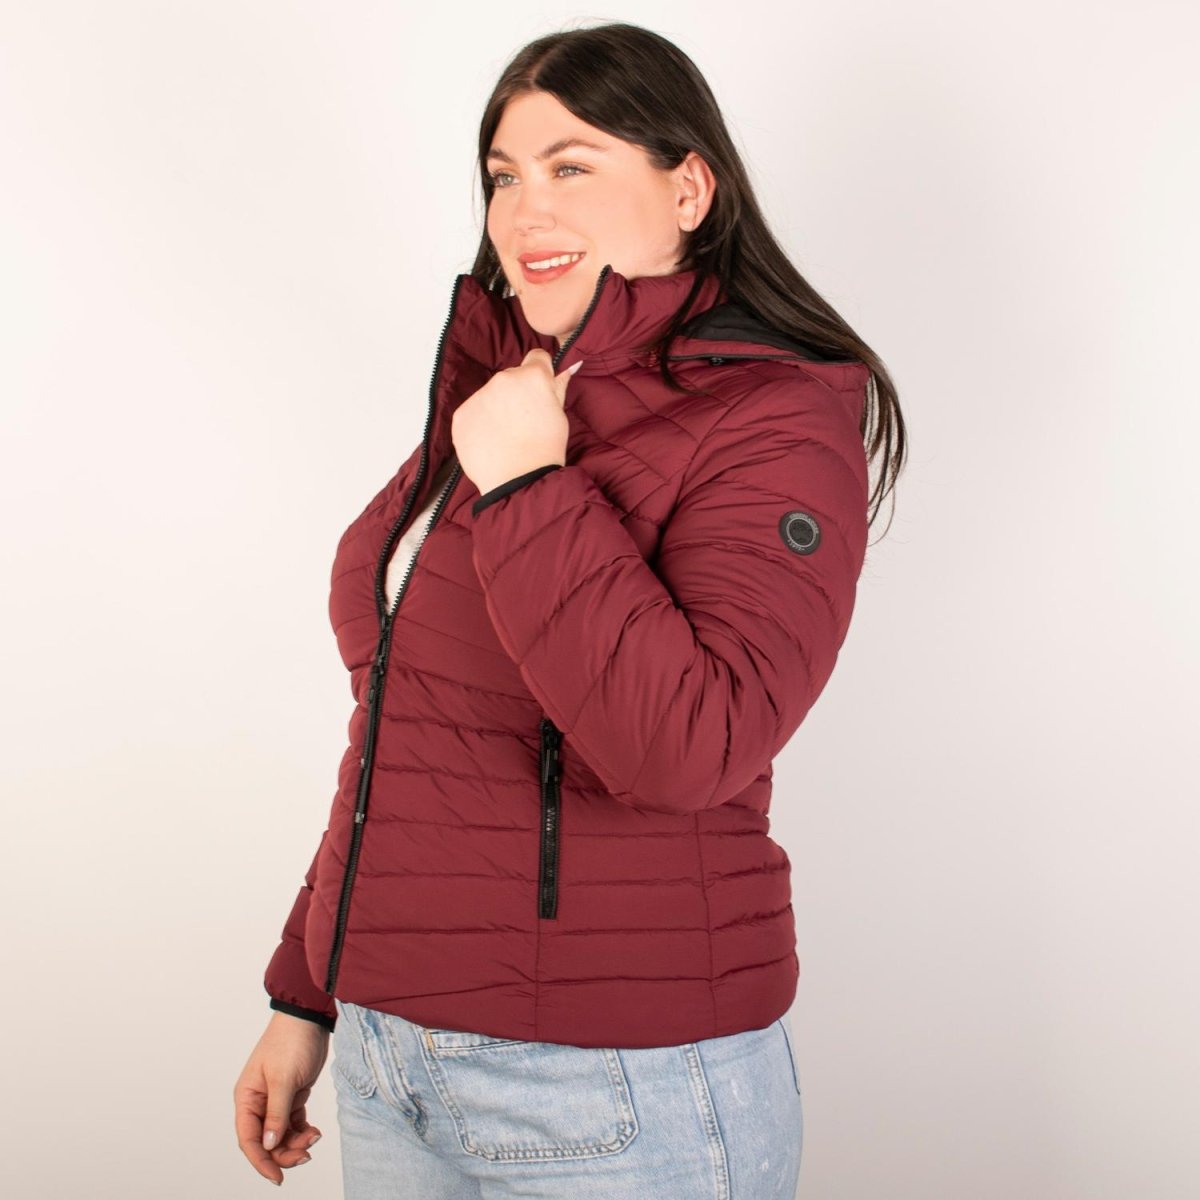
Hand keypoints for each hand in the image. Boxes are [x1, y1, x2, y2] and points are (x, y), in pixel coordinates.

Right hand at [234, 1012, 328, 1185]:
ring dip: (296, 1142)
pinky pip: (294, 1123)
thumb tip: (270, 1145)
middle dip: (284, 1152)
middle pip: (266, 1141)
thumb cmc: (290, 1041)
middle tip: (306, 1155)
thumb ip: (277, 1113)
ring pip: (281, 1135)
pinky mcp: (292, 1095)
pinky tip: (315, 1132)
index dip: (261, 1161)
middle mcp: (258, 1102)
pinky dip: (303, 1131)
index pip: (249, 1139)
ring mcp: (275, 1100)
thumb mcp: (284, 1078)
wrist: (309, 1018)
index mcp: (247, 1098)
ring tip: (314, 1139)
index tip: (277, 1177)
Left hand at [451, 348, 581, 496]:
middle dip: (517, 394)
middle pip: (511, 378)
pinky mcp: (461, 415)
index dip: (540, 374)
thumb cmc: (545, 450)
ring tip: (506, 437)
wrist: (519, 481)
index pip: (536, 358)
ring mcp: (479, 396)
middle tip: (524, 423)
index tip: (539, 391)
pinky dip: (480, 424)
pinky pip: (472, 413)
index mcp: (532, 376)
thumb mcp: (560, 416)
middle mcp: (503, 379)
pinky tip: (491, 442)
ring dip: (497, 409)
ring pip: (490, 396)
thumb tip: (563, 370)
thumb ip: (558, 388)